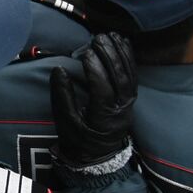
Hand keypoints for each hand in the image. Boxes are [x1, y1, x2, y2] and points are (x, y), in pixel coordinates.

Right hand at [51, 33, 136, 167]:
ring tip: (110, 35)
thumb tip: (59, 70)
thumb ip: (62, 97)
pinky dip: (129, 58)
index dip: (96, 71)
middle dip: (110, 56)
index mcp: (104, 119)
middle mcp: (121, 111)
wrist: (96, 156)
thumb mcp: (65, 123)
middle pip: (120, 80)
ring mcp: (129, 104)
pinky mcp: (130, 99)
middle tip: (98, 38)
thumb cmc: (77, 140)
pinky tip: (123, 43)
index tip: (85, 53)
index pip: (103, 91)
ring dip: (121, 53)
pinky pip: (134, 76)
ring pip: (130, 75)